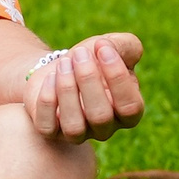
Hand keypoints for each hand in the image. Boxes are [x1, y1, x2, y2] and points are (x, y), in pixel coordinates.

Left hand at [24, 33, 144, 143]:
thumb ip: (126, 44)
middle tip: (79, 53)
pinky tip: (50, 77)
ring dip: (67, 91)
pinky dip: (47, 101)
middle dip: (88, 80)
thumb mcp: (114, 46)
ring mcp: (78, 134)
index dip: (117, 78)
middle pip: (100, 117)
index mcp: (128, 111)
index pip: (130, 107)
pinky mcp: (51, 131)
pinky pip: (47, 127)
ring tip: (64, 63)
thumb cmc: (94, 58)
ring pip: (74, 127)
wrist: (62, 66)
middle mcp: (105, 128)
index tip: (103, 48)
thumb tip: (106, 48)